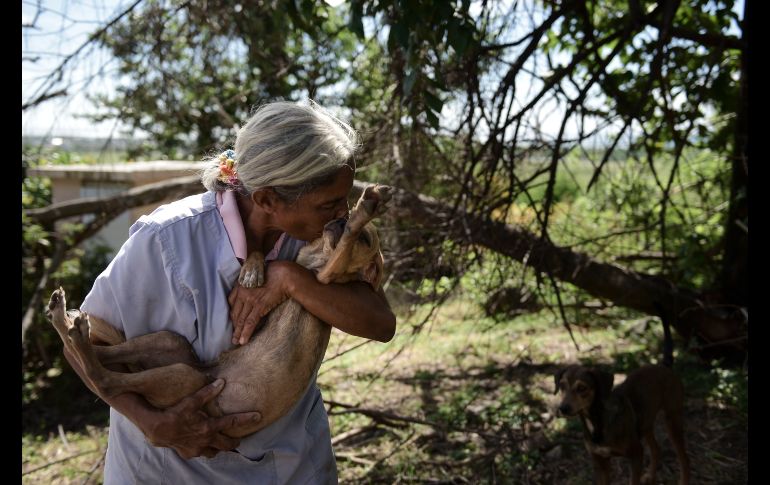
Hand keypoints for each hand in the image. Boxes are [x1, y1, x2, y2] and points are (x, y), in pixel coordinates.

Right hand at [144, 379, 261, 458]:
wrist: (156, 429)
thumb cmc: (173, 413)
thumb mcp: (191, 401)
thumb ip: (207, 393)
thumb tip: (221, 382)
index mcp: (209, 427)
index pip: (232, 422)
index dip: (246, 419)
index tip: (258, 417)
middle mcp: (206, 441)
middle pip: (226, 444)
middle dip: (234, 442)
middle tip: (239, 439)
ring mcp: (197, 449)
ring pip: (214, 452)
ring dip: (219, 448)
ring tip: (221, 443)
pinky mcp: (188, 454)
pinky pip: (200, 453)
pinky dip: (204, 449)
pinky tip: (201, 444)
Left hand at [228, 261, 293, 344]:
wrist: (283, 274)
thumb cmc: (274, 273)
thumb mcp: (257, 276)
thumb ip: (252, 284)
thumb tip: (254, 293)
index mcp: (240, 285)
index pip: (231, 302)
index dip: (232, 312)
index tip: (234, 320)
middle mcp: (242, 292)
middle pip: (235, 313)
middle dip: (234, 326)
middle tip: (233, 336)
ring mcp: (250, 300)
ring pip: (241, 320)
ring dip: (238, 332)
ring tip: (236, 342)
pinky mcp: (259, 306)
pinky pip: (250, 322)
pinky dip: (246, 332)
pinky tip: (243, 341)